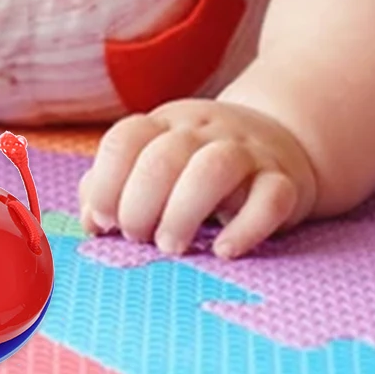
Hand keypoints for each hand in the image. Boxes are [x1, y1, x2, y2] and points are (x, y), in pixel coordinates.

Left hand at [78, 97, 316, 258]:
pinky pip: (270, 197)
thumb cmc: (200, 165)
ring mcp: (247, 152)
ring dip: (183, 211)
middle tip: (138, 238)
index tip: (104, 222)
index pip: (126, 138)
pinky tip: (224, 250)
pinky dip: (246, 228)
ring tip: (171, 245)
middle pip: (164, 155)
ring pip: (214, 167)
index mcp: (166, 123)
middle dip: (140, 204)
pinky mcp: (284, 181)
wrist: (283, 141)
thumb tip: (90, 221)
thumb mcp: (156, 162)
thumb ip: (116, 186)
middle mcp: (204, 130)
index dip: (106, 182)